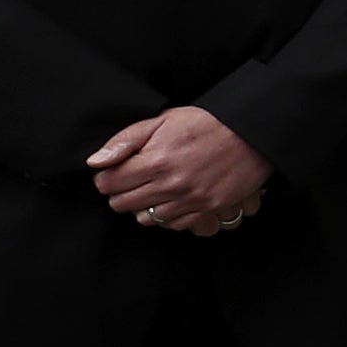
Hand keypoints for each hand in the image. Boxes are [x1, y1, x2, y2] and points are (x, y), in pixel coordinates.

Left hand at [89, 106, 269, 236]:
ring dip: (145, 204)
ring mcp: (189, 200)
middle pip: (121, 204)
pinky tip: (174, 198)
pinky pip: (174, 225)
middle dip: (122, 191)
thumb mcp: (162, 120)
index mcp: (154, 161)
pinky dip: (169, 214)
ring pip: (145, 218)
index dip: (107, 176)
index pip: (107, 184)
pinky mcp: (207, 209)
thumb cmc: (206, 123)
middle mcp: (170, 185)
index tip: (117, 170)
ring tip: (156, 187)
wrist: (250, 133)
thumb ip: (125, 140)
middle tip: (135, 177)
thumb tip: (95, 162)